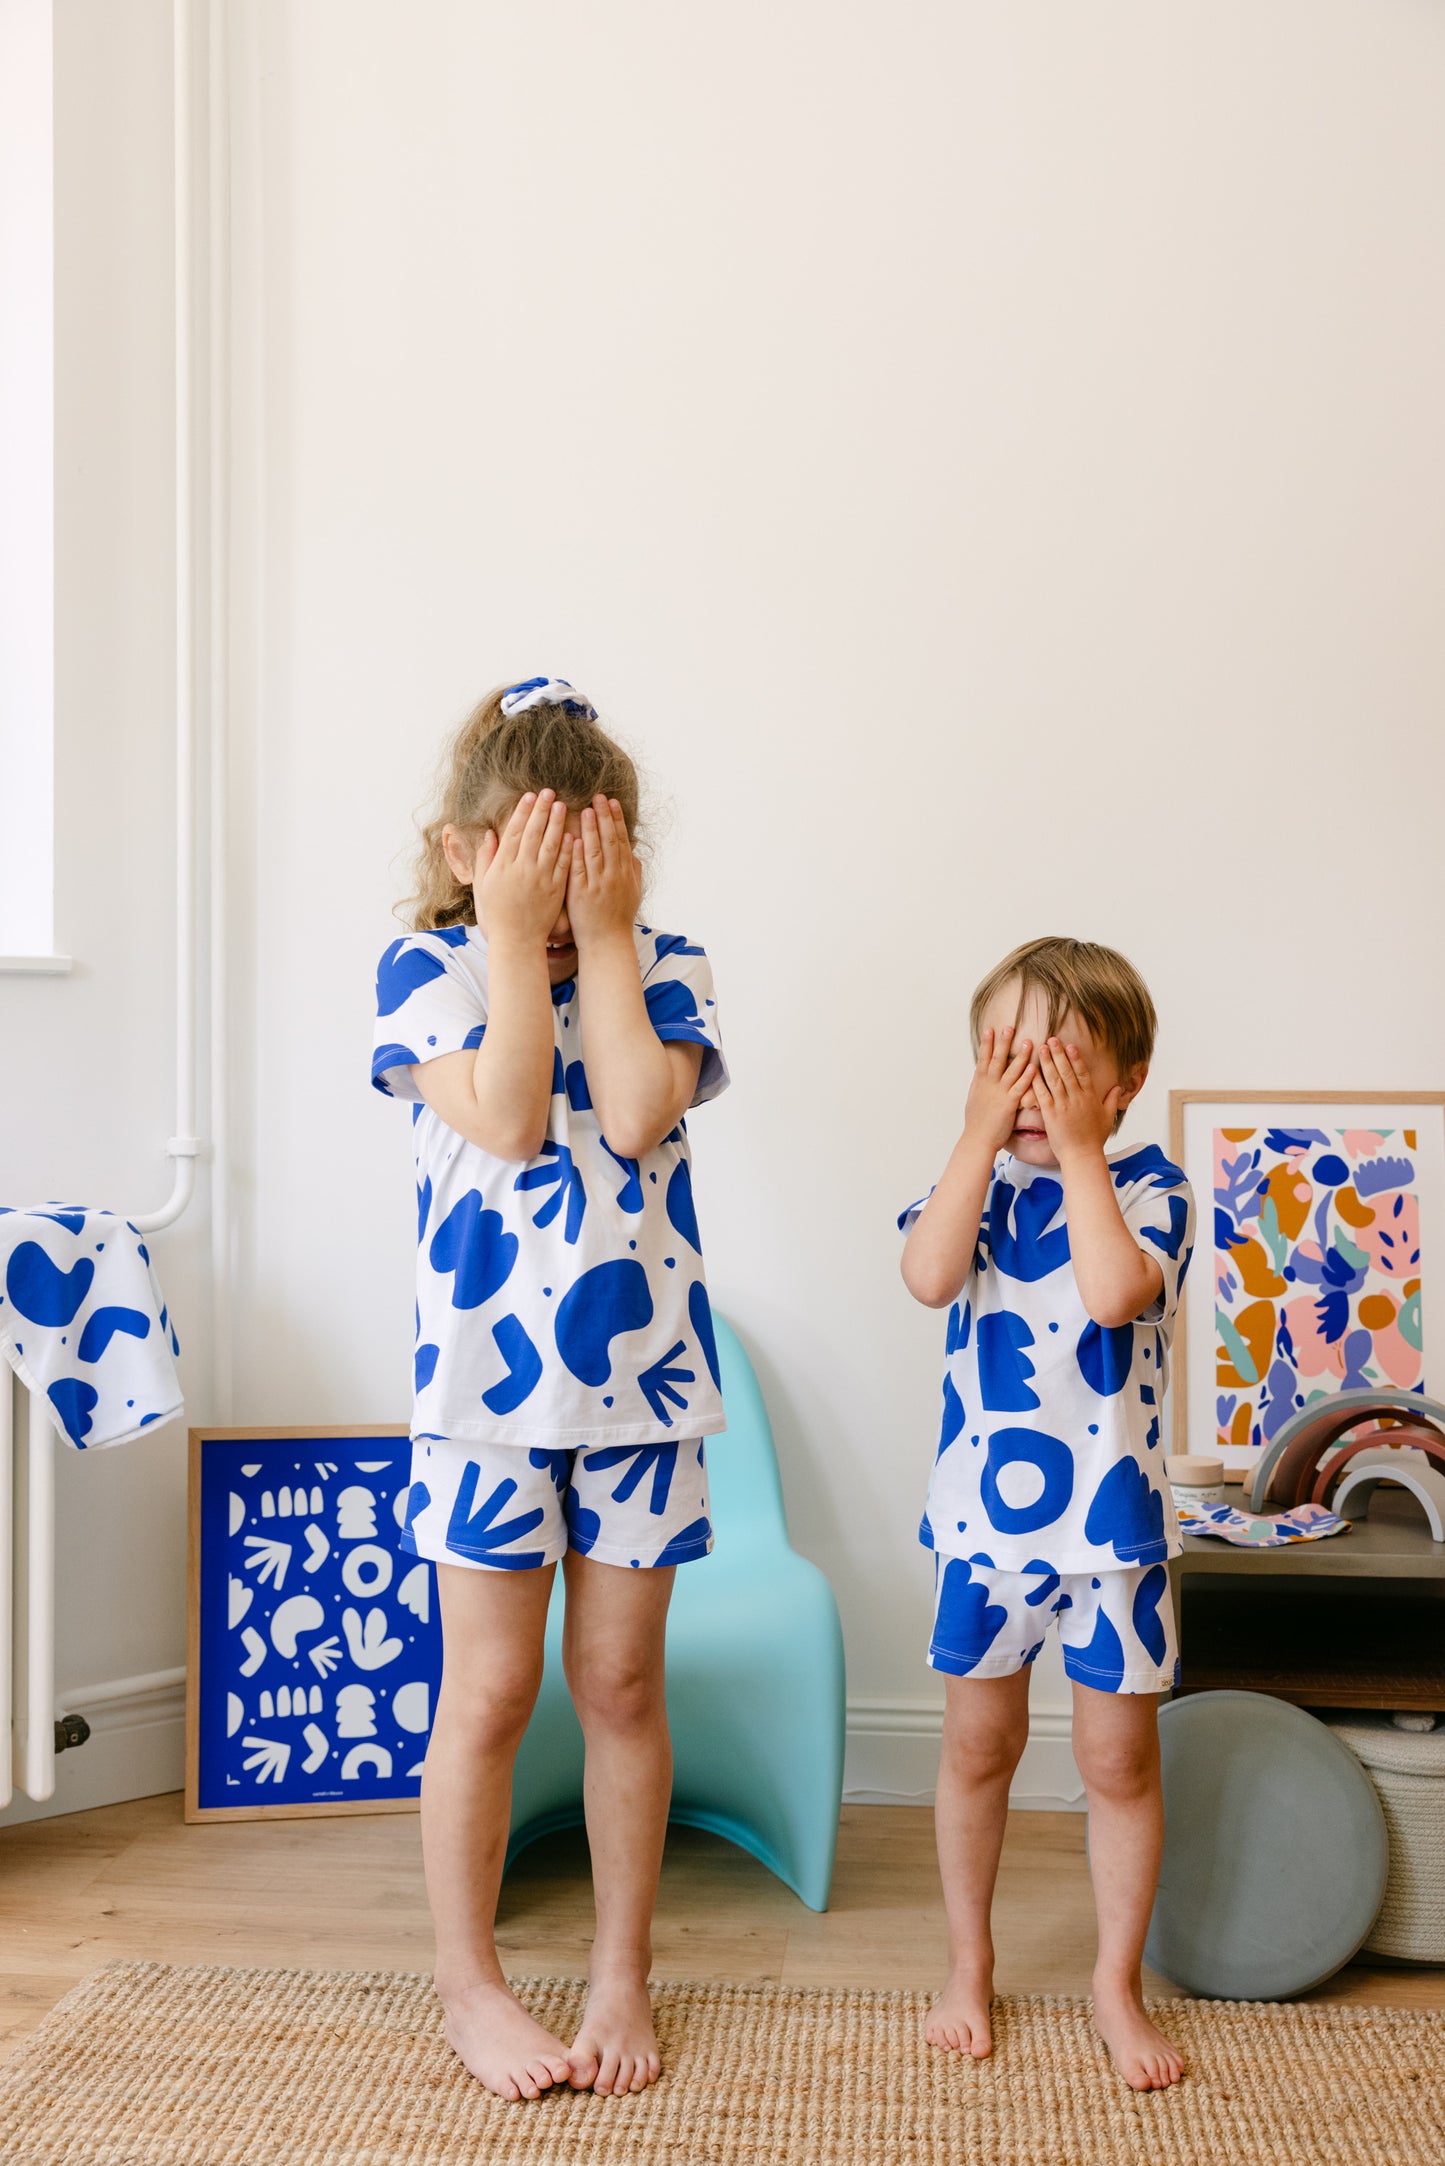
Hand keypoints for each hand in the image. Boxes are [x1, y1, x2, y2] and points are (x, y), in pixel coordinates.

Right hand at [475, 790, 569, 948]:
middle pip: (533, 833)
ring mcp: (540, 879)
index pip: (514, 831)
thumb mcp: (483, 886)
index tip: (530, 796)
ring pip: (551, 845)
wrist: (515, 942)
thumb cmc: (496, 915)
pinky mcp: (555, 890)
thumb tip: (489, 835)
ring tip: (562, 806)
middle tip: (549, 792)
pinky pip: (563, 865)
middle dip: (542, 810)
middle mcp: (522, 869)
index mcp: (503, 866)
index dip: (523, 812)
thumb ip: (485, 859)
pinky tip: (572, 834)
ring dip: (557, 823)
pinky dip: (568, 849)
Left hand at [567, 795, 642, 949]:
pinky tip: (574, 839)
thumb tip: (634, 853)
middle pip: (609, 841)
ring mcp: (598, 885)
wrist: (607, 942)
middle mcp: (614, 876)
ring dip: (591, 830)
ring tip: (585, 810)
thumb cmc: (619, 917)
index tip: (612, 802)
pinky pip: (580, 871)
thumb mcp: (633, 892)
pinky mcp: (582, 894)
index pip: (621, 840)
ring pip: (595, 852)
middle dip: (604, 817)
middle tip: (598, 797)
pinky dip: (578, 855)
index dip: (617, 820)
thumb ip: (634, 871)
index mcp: (625, 873)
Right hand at [963, 1024, 1036, 1151]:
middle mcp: (989, 1085)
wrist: (977, 1139)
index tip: (990, 1028)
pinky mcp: (1009, 1104)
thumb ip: (979, 1084)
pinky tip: (1034, 1067)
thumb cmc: (976, 1122)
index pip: (983, 1058)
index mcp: (980, 1082)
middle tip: (1009, 1027)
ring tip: (1029, 1042)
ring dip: (1020, 1056)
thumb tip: (980, 1072)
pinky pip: (1020, 1088)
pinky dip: (1027, 1077)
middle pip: (997, 1059)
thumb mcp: (974, 1098)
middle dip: (1003, 1042)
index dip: (987, 1043)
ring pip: (1011, 1070)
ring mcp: (999, 1093)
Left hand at [1033, 1038, 1119, 1161]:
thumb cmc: (1094, 1139)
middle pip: (1067, 1071)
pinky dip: (1036, 1081)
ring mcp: (1063, 1106)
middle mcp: (1076, 1099)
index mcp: (1090, 1097)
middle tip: (1052, 1039)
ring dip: (1047, 1062)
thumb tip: (1118, 1087)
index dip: (1076, 1058)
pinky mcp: (1051, 1114)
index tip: (1070, 1045)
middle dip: (1059, 1054)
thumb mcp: (1107, 1118)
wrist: (1082, 1156)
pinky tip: (1031, 1070)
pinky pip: (1042, 1094)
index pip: (1082, 1073)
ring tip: (1041, 1048)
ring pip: (1054, 1079)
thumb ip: (1112, 1101)